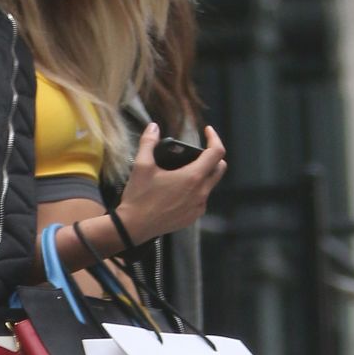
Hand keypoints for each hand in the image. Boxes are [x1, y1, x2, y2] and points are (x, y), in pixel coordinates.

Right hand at [118, 124, 226, 242]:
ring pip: (210, 185)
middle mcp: (201, 193)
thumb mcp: (142, 166)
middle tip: (198, 151)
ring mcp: (198, 207)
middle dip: (213, 156)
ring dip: (204, 174)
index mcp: (192, 177)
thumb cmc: (139, 197)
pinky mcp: (193, 217)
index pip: (216, 153)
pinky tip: (180, 189)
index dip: (214, 138)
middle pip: (219, 168)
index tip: (207, 131)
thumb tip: (153, 127)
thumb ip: (149, 143)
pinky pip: (202, 199)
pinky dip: (197, 190)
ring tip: (186, 169)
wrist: (134, 227)